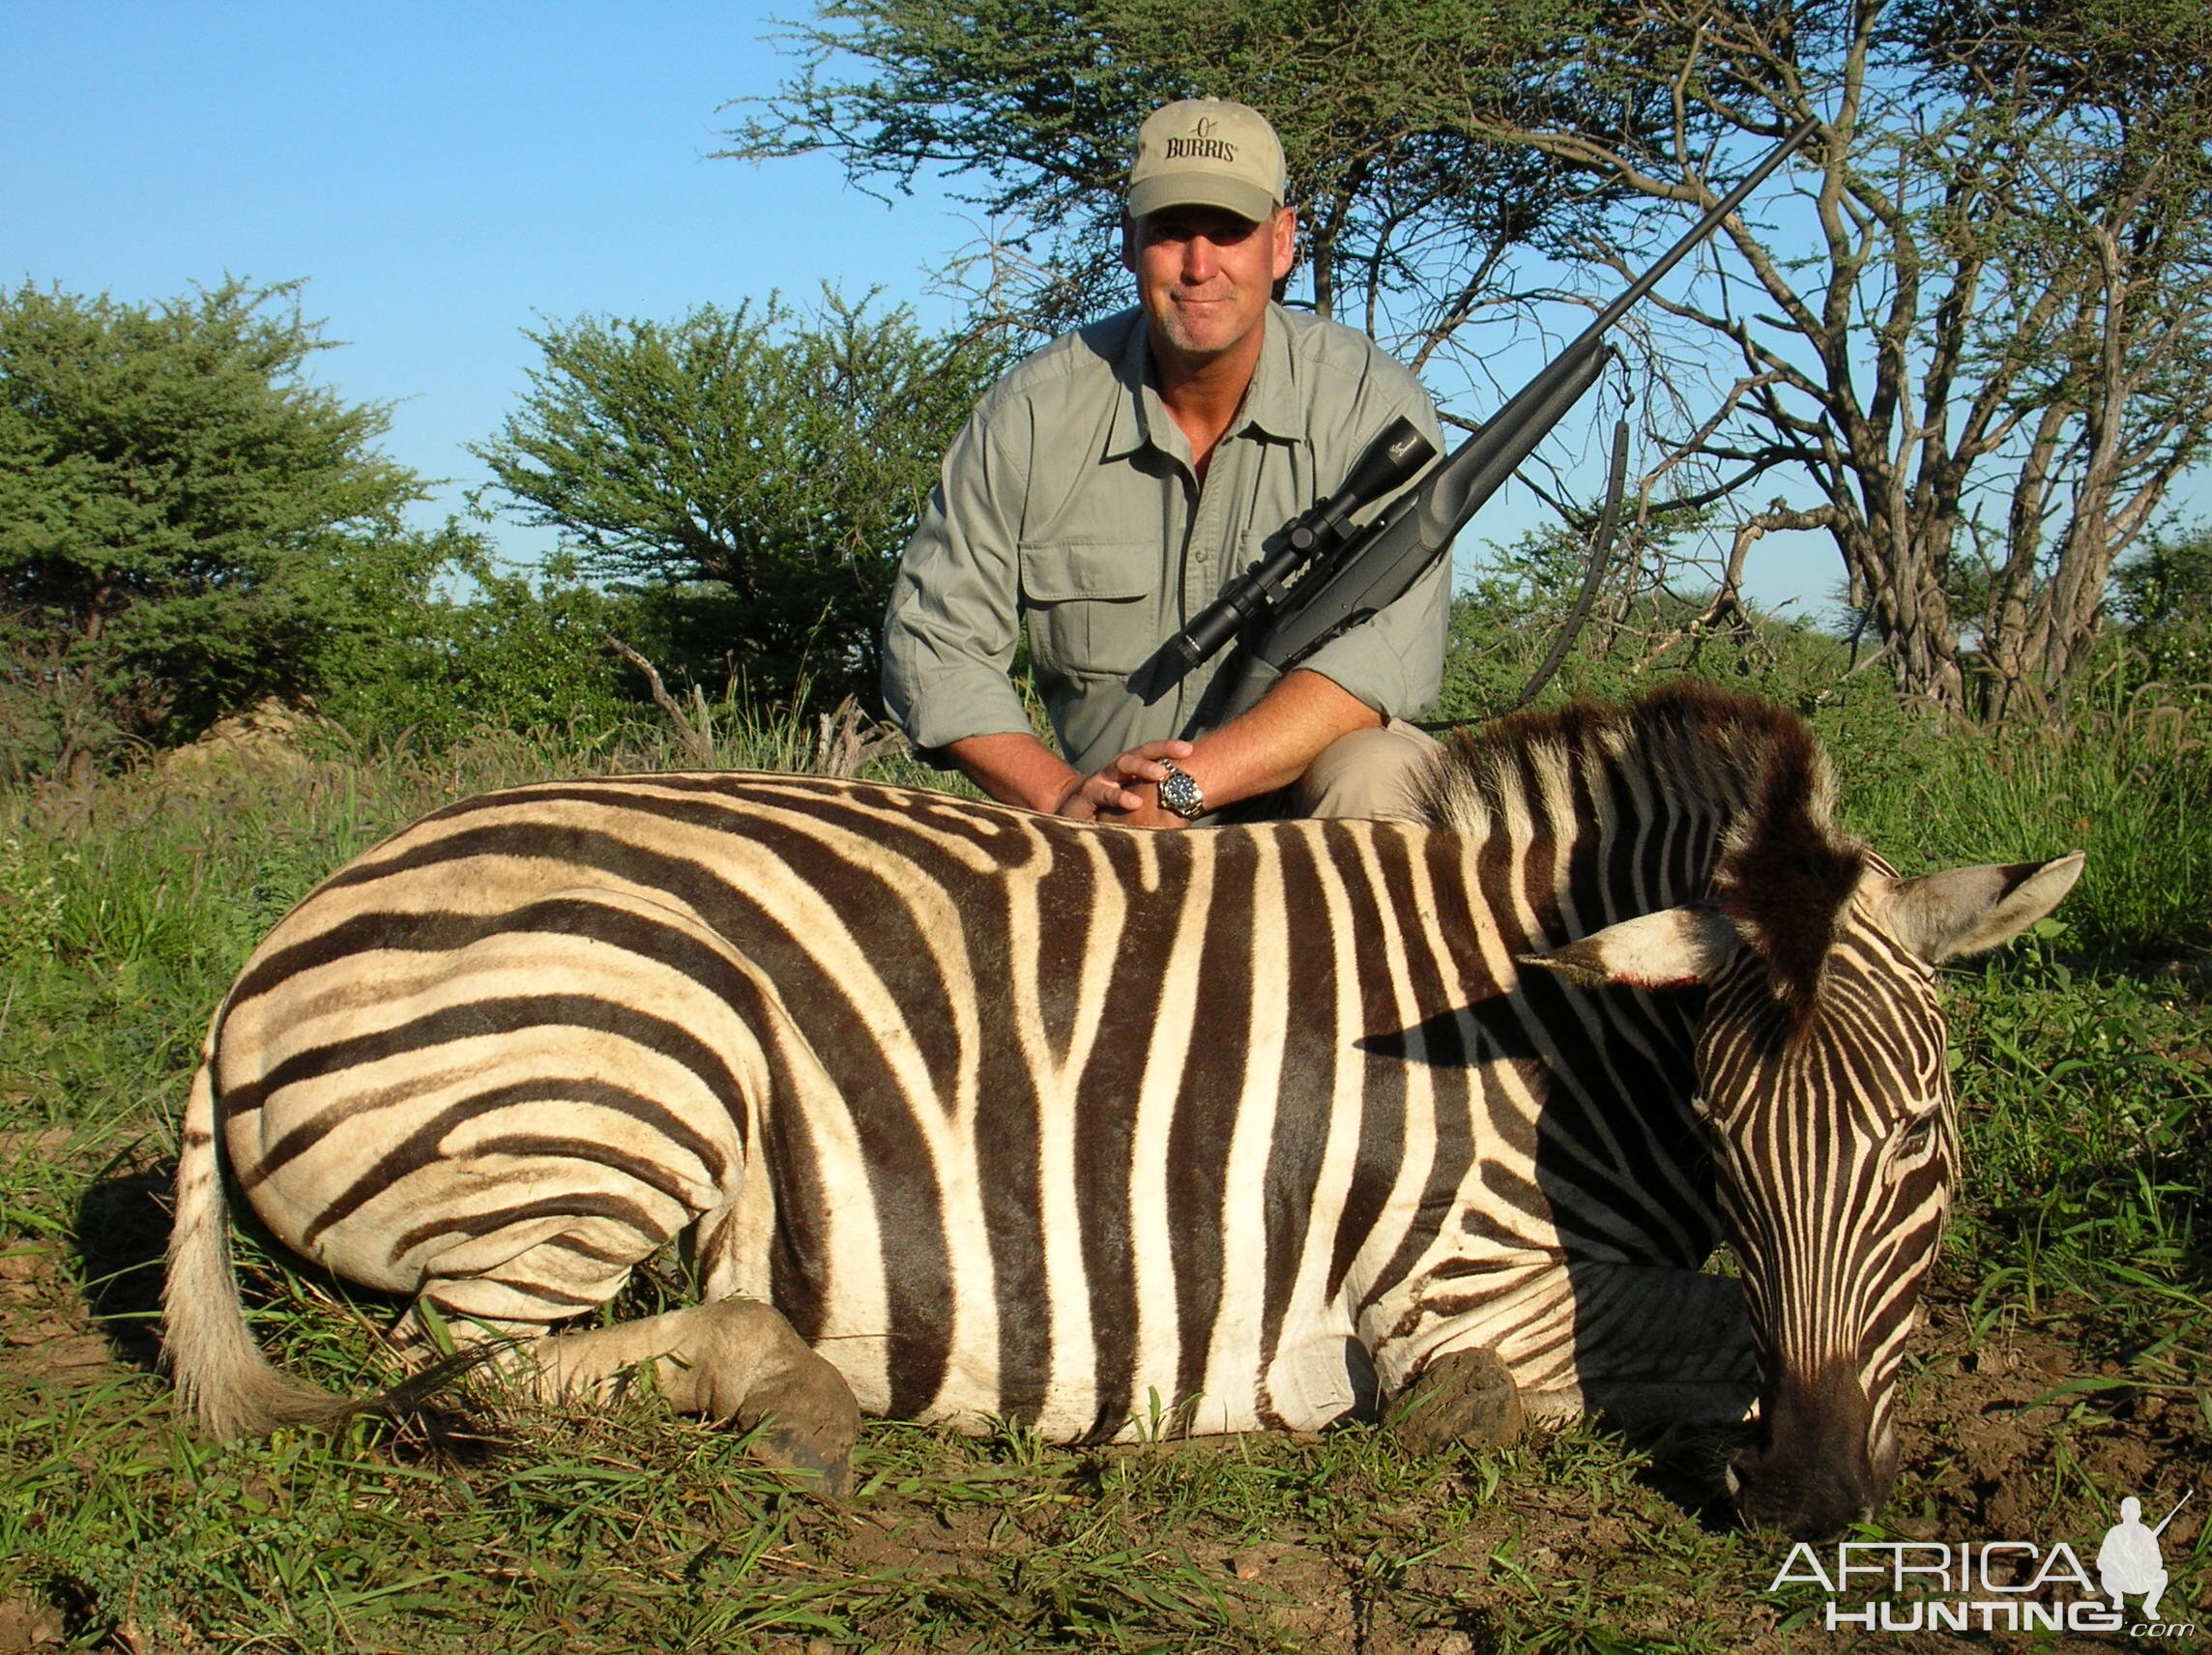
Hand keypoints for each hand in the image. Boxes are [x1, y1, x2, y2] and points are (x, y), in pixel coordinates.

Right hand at [1053, 738, 1194, 826]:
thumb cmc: (1107, 814)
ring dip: (1142, 766)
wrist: (1067, 819)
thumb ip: (1152, 807)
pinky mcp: (1086, 795)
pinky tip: (1134, 802)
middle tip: (1185, 751)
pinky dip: (1119, 796)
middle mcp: (1115, 770)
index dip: (1170, 749)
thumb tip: (1186, 816)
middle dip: (1162, 749)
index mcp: (1128, 771)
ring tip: (1160, 773)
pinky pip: (1104, 792)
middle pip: (1140, 752)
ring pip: (1122, 764)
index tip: (1191, 749)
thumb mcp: (1132, 808)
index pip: (1151, 754)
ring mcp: (1100, 780)